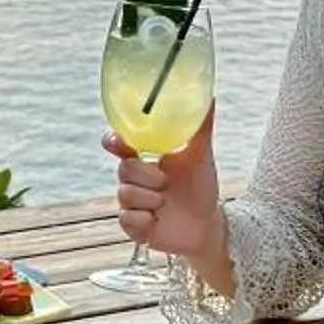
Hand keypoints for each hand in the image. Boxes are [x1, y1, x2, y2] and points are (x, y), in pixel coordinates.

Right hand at [104, 107, 224, 271]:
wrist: (207, 225)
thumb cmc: (201, 187)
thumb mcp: (201, 155)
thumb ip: (201, 127)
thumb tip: (210, 96)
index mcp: (145, 158)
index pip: (117, 144)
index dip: (113, 141)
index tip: (120, 143)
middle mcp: (134, 179)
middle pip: (123, 170)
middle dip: (148, 176)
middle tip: (167, 183)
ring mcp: (131, 203)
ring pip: (125, 194)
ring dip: (151, 200)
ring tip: (167, 203)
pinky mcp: (132, 227)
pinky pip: (126, 219)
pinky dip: (144, 220)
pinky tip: (157, 220)